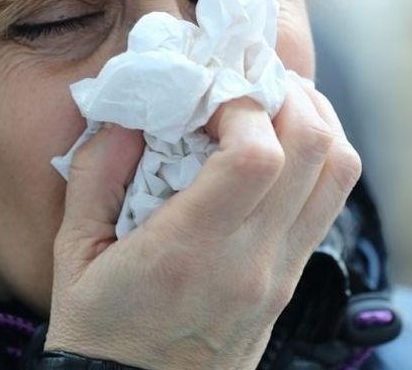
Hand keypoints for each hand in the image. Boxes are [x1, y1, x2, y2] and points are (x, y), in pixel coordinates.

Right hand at [45, 79, 361, 369]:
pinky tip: (274, 149)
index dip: (242, 103)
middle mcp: (252, 264)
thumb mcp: (73, 251)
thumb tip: (132, 111)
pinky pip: (328, 203)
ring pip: (339, 174)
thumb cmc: (97, 331)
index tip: (207, 93)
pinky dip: (315, 158)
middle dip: (287, 95)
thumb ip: (97, 171)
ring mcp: (281, 276)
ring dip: (314, 121)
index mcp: (190, 254)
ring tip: (270, 104)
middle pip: (316, 151)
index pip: (258, 155)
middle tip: (246, 81)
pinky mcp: (290, 284)